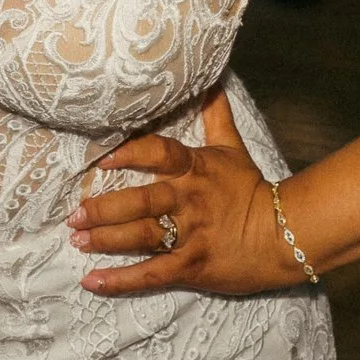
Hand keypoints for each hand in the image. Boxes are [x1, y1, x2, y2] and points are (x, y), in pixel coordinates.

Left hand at [69, 88, 305, 295]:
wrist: (284, 236)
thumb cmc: (251, 190)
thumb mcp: (233, 147)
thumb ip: (215, 114)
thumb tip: (210, 78)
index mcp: (195, 169)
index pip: (159, 154)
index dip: (130, 154)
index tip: (102, 160)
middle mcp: (188, 201)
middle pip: (142, 202)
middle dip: (105, 210)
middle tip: (74, 215)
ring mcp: (190, 236)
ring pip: (142, 237)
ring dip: (106, 240)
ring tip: (77, 241)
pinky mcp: (192, 267)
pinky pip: (152, 274)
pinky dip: (122, 280)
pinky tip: (93, 282)